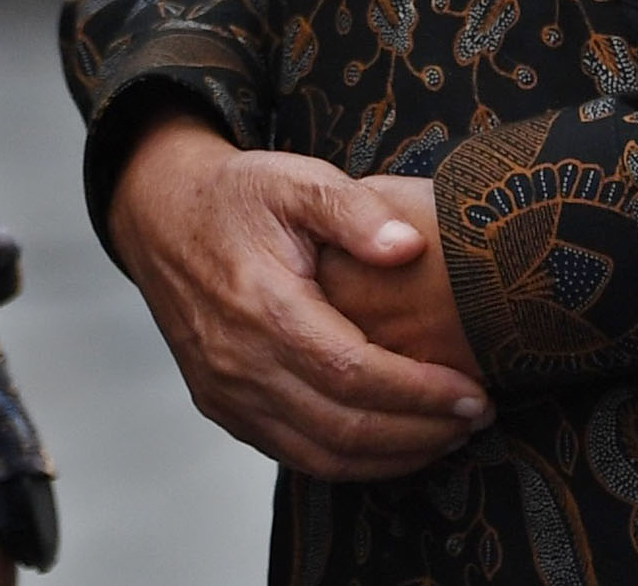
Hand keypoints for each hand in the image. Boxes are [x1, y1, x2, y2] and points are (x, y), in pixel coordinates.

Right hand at [104, 112, 491, 481]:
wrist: (161, 217)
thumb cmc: (237, 197)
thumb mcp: (295, 177)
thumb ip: (354, 208)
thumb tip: (408, 247)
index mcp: (262, 304)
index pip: (353, 373)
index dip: (419, 392)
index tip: (473, 392)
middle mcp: (239, 361)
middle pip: (343, 427)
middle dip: (422, 432)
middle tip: (477, 418)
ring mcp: (226, 393)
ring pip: (321, 456)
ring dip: (394, 456)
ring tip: (448, 435)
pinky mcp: (223, 408)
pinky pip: (295, 455)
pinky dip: (352, 460)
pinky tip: (395, 442)